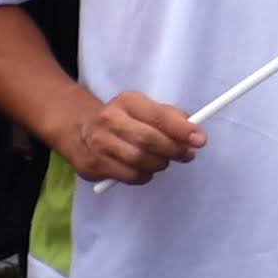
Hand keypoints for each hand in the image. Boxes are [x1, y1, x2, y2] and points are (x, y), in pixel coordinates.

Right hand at [58, 86, 203, 184]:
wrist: (77, 129)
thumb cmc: (123, 119)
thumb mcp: (143, 108)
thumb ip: (170, 117)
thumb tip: (194, 134)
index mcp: (127, 101)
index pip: (158, 116)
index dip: (182, 129)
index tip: (200, 140)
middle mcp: (109, 120)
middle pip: (149, 140)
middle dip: (174, 150)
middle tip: (187, 154)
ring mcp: (98, 144)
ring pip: (140, 160)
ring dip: (160, 163)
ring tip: (163, 160)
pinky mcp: (93, 165)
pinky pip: (130, 176)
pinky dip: (145, 175)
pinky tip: (145, 168)